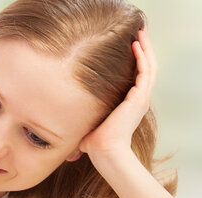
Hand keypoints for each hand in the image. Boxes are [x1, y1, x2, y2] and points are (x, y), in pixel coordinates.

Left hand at [79, 29, 156, 159]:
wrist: (105, 151)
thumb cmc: (95, 144)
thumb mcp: (87, 126)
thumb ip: (79, 123)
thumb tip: (61, 134)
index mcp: (129, 105)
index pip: (137, 78)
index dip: (135, 62)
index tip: (128, 49)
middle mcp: (138, 100)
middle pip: (146, 69)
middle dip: (143, 50)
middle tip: (138, 34)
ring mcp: (140, 99)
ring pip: (149, 67)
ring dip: (146, 49)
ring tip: (140, 33)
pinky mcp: (139, 98)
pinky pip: (145, 72)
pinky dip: (143, 57)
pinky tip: (136, 45)